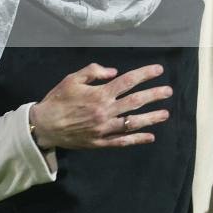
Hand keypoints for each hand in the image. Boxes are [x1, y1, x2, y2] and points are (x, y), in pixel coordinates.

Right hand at [28, 63, 171, 149]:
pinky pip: (123, 141)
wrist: (44, 126)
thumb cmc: (57, 100)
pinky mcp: (101, 142)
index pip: (128, 81)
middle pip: (136, 101)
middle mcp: (105, 111)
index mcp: (99, 94)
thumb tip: (114, 72)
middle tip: (168, 91)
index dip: (145, 74)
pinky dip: (138, 139)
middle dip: (154, 95)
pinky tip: (150, 137)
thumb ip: (93, 71)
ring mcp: (104, 129)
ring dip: (151, 118)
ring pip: (133, 123)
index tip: (158, 70)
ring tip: (166, 113)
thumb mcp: (72, 79)